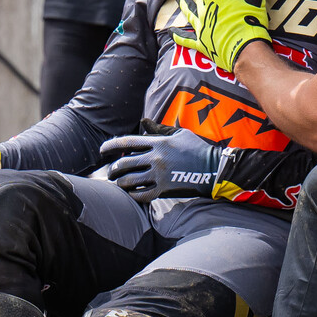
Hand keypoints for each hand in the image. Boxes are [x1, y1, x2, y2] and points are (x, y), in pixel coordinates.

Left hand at [99, 130, 225, 199]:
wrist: (214, 168)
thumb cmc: (198, 149)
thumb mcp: (179, 134)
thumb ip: (159, 129)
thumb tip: (143, 122)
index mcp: (158, 143)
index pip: (127, 142)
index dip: (110, 146)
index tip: (102, 150)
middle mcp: (156, 158)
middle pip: (124, 163)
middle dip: (113, 169)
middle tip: (111, 172)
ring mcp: (159, 175)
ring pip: (129, 180)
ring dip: (120, 183)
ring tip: (119, 183)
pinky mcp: (165, 189)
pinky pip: (142, 194)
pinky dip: (133, 194)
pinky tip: (131, 193)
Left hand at [181, 0, 271, 73]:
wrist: (246, 53)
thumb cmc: (249, 24)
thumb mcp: (254, 0)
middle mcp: (203, 12)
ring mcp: (201, 29)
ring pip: (190, 14)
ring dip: (185, 6)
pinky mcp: (203, 44)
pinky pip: (188, 40)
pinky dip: (181, 37)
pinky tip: (173, 34)